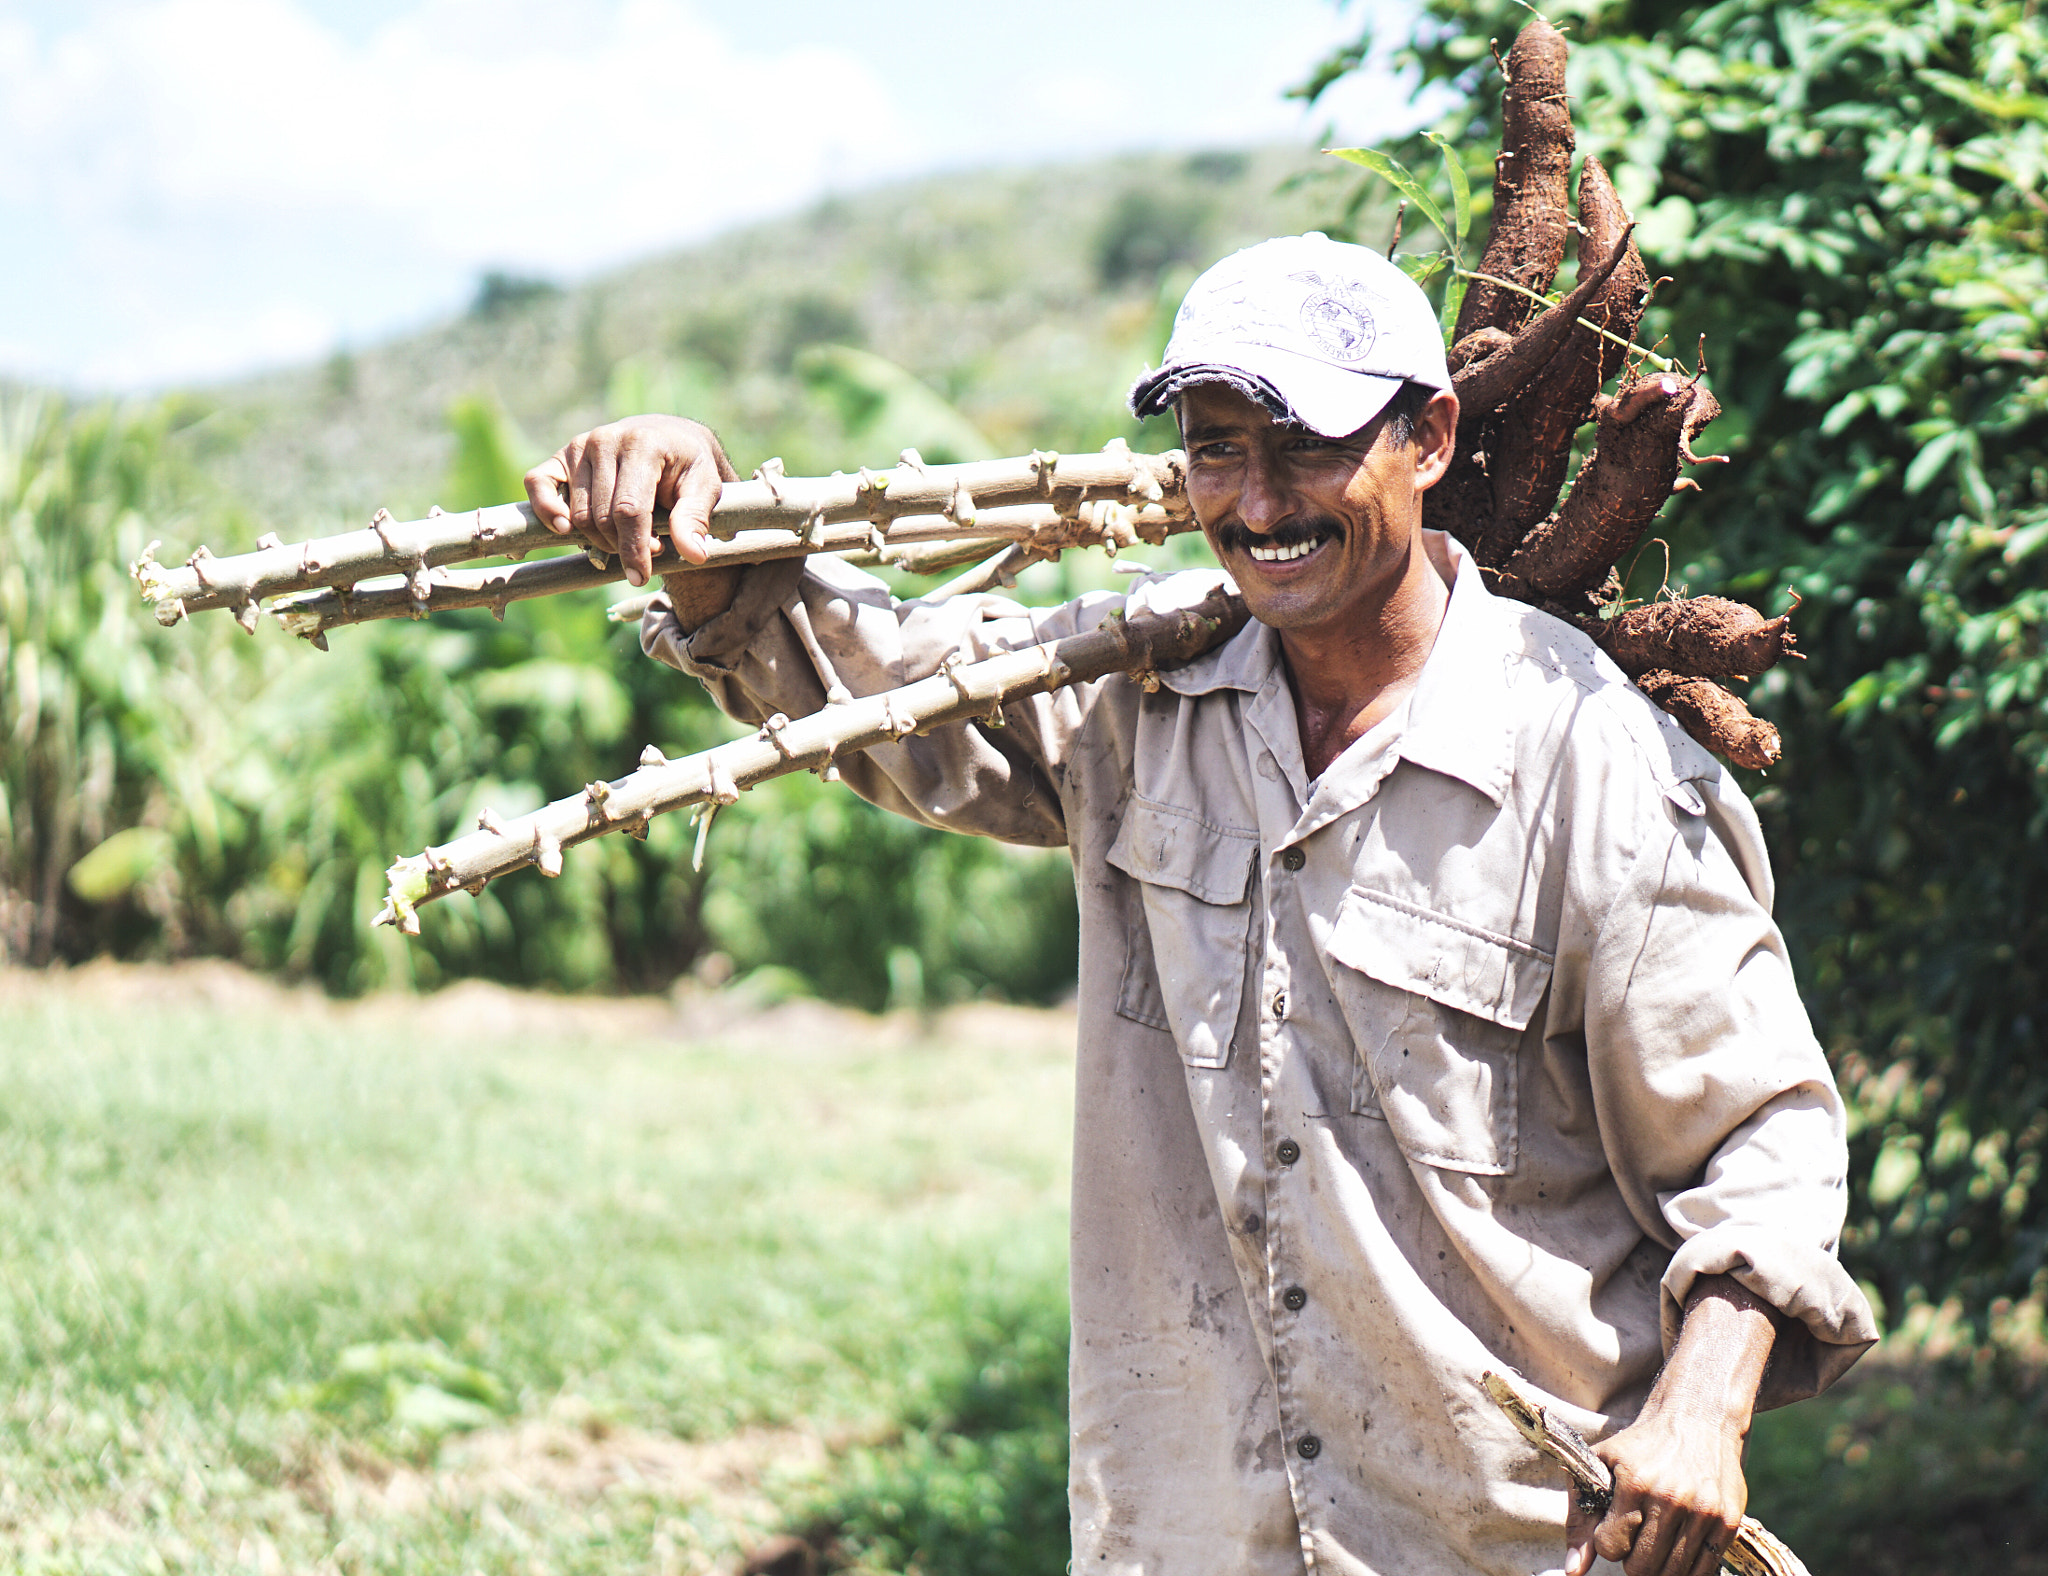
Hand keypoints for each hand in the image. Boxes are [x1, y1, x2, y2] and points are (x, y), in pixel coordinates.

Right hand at [523, 414, 736, 585]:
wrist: (669, 437)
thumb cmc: (687, 467)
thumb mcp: (705, 488)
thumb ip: (695, 519)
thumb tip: (695, 554)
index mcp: (642, 444)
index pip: (629, 510)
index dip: (633, 548)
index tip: (640, 576)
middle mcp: (605, 440)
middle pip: (601, 518)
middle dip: (621, 546)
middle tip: (645, 553)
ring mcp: (580, 446)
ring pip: (576, 514)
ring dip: (598, 539)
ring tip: (626, 539)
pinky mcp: (562, 456)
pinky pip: (537, 483)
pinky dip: (545, 510)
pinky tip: (565, 529)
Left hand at [1564, 1275, 1777, 1575]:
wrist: (1698, 1419)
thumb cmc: (1641, 1445)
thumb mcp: (1601, 1465)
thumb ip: (1581, 1517)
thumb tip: (1574, 1570)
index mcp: (1634, 1483)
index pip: (1610, 1547)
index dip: (1607, 1543)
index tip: (1612, 1528)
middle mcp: (1671, 1499)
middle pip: (1641, 1567)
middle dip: (1631, 1559)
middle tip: (1636, 1536)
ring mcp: (1703, 1512)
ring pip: (1672, 1573)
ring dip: (1658, 1564)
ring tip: (1655, 1540)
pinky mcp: (1728, 1521)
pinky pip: (1704, 1571)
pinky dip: (1686, 1568)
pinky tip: (1678, 1548)